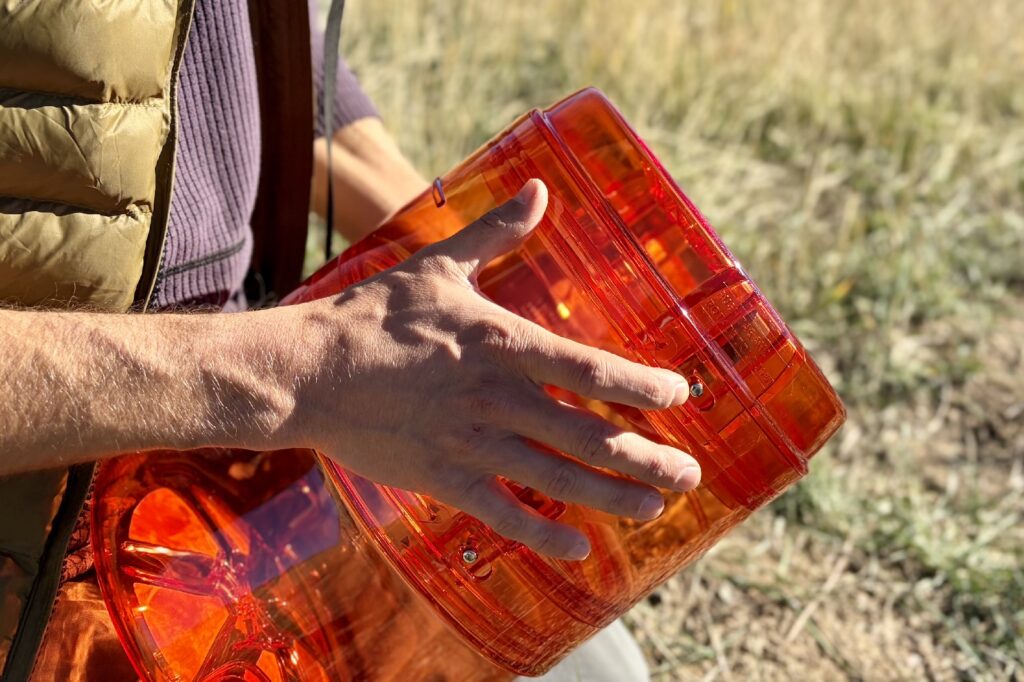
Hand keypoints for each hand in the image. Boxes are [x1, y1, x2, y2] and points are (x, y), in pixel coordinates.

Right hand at [288, 179, 700, 559]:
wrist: (307, 371)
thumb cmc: (372, 315)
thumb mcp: (438, 264)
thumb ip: (495, 232)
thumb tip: (540, 189)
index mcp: (502, 343)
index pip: (592, 368)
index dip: (643, 386)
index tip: (681, 395)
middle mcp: (498, 398)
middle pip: (589, 434)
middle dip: (647, 457)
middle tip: (690, 473)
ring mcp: (472, 443)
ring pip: (558, 478)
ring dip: (613, 496)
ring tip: (657, 508)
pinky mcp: (442, 479)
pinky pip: (502, 514)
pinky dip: (542, 534)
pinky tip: (579, 550)